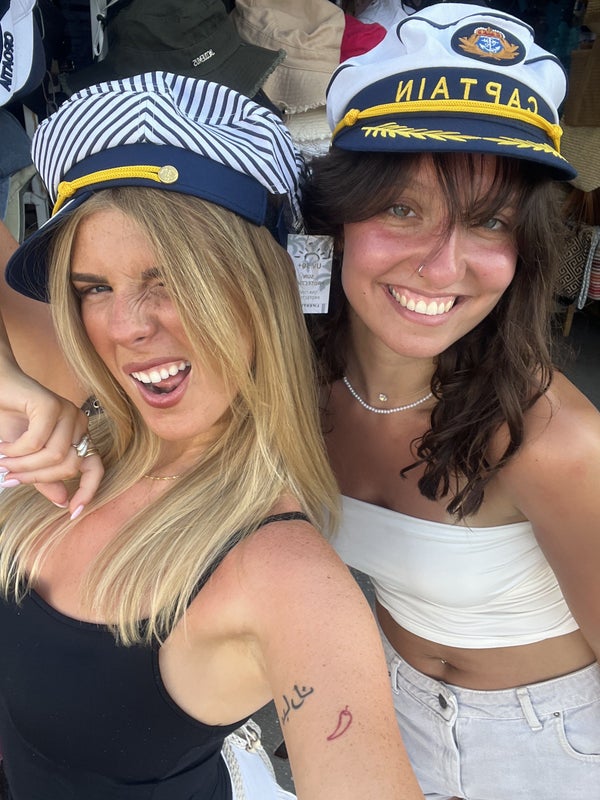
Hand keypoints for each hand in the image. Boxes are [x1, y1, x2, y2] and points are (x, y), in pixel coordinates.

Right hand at [0, 363, 102, 516]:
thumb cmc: (9, 421)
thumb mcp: (27, 456)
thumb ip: (45, 478)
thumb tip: (62, 502)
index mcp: (78, 436)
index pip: (95, 468)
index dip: (88, 491)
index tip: (72, 512)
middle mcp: (79, 423)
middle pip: (69, 467)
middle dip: (36, 477)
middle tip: (9, 477)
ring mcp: (68, 412)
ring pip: (54, 456)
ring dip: (23, 464)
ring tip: (4, 460)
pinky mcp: (52, 404)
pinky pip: (38, 442)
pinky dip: (17, 449)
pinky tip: (4, 445)